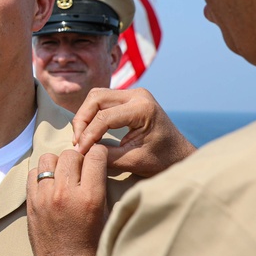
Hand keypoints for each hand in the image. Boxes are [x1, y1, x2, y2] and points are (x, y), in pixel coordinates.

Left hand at [27, 146, 106, 255]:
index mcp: (90, 197)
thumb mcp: (105, 213)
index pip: (95, 156)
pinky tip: (49, 186)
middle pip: (71, 154)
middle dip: (78, 160)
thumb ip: (99, 186)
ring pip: (49, 158)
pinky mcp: (31, 202)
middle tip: (79, 173)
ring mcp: (45, 196)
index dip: (98, 154)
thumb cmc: (91, 244)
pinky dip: (41, 175)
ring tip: (62, 177)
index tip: (97, 160)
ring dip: (57, 164)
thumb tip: (95, 163)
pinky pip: (32, 172)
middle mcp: (66, 193)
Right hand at [72, 88, 195, 177]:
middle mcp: (138, 95)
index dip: (88, 135)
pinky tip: (89, 131)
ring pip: (96, 96)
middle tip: (77, 142)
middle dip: (82, 120)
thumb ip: (106, 156)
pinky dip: (92, 113)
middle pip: (96, 98)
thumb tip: (81, 152)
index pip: (105, 117)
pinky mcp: (129, 97)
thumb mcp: (133, 162)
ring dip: (85, 115)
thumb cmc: (161, 160)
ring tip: (81, 137)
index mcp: (143, 109)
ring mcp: (134, 93)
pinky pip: (103, 100)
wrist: (178, 154)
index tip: (79, 151)